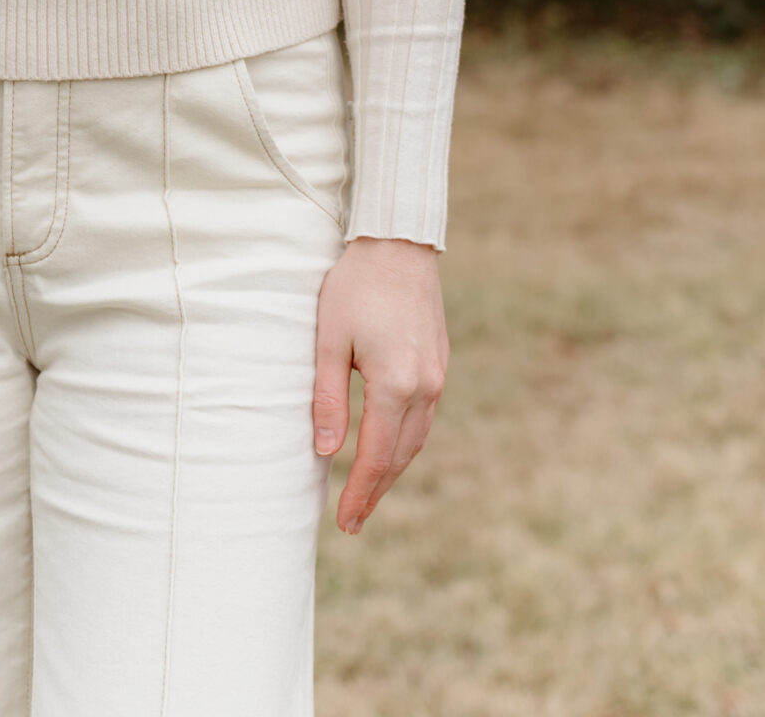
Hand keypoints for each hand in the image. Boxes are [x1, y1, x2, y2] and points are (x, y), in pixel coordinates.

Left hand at [312, 236, 448, 533]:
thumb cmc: (355, 286)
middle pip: (400, 456)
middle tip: (353, 522)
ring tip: (368, 493)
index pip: (374, 455)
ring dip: (392, 470)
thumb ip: (327, 396)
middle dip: (376, 491)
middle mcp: (425, 387)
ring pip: (416, 440)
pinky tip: (389, 448)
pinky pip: (424, 418)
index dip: (359, 492)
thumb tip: (324, 451)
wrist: (398, 242)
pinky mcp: (440, 363)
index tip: (344, 522)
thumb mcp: (329, 338)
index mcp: (395, 384)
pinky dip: (405, 442)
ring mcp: (437, 376)